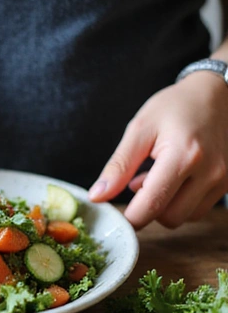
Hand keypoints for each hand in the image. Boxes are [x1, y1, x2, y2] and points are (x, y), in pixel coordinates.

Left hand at [88, 72, 227, 229]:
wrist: (215, 94)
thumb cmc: (175, 107)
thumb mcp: (139, 130)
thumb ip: (118, 167)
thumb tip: (97, 196)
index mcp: (184, 156)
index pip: (151, 206)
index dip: (129, 218)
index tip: (114, 214)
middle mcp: (210, 172)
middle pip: (169, 218)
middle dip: (147, 209)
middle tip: (137, 183)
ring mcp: (223, 180)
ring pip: (185, 217)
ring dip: (164, 206)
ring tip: (156, 176)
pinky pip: (198, 209)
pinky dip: (180, 202)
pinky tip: (173, 179)